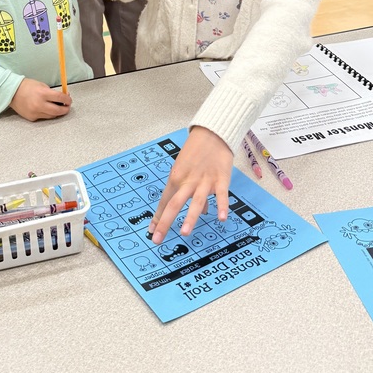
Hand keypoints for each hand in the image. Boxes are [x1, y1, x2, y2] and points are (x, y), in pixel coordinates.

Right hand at [10, 78, 70, 120]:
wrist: (12, 92)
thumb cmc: (28, 86)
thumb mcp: (42, 85)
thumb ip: (53, 92)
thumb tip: (63, 98)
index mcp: (43, 93)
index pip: (60, 98)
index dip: (67, 99)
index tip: (69, 100)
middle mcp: (39, 104)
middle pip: (58, 111)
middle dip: (65, 109)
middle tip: (67, 107)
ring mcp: (35, 113)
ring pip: (52, 116)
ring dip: (56, 112)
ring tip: (57, 107)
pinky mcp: (32, 118)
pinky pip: (43, 117)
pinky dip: (47, 113)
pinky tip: (45, 108)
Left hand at [148, 127, 232, 243]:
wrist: (213, 133)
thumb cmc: (197, 152)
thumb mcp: (186, 169)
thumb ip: (190, 191)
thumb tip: (201, 212)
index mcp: (176, 177)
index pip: (165, 201)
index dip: (158, 217)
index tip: (151, 232)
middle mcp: (188, 181)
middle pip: (174, 203)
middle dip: (165, 222)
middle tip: (157, 239)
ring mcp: (205, 181)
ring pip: (196, 201)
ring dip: (190, 217)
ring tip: (184, 233)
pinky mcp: (221, 179)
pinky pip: (221, 194)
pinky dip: (221, 206)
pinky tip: (220, 218)